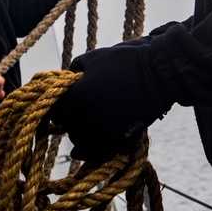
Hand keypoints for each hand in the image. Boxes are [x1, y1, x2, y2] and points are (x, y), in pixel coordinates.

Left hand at [49, 41, 171, 160]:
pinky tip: (88, 144)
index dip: (58, 104)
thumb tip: (67, 78)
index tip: (64, 99)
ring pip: (79, 139)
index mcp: (73, 99)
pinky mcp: (116, 143)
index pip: (53, 109)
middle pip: (66, 125)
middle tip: (80, 106)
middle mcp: (81, 120)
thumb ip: (74, 68)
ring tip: (91, 119)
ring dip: (81, 131)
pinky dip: (91, 148)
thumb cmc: (124, 62)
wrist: (158, 76)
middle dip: (70, 116)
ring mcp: (99, 134)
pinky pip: (96, 152)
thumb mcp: (93, 58)